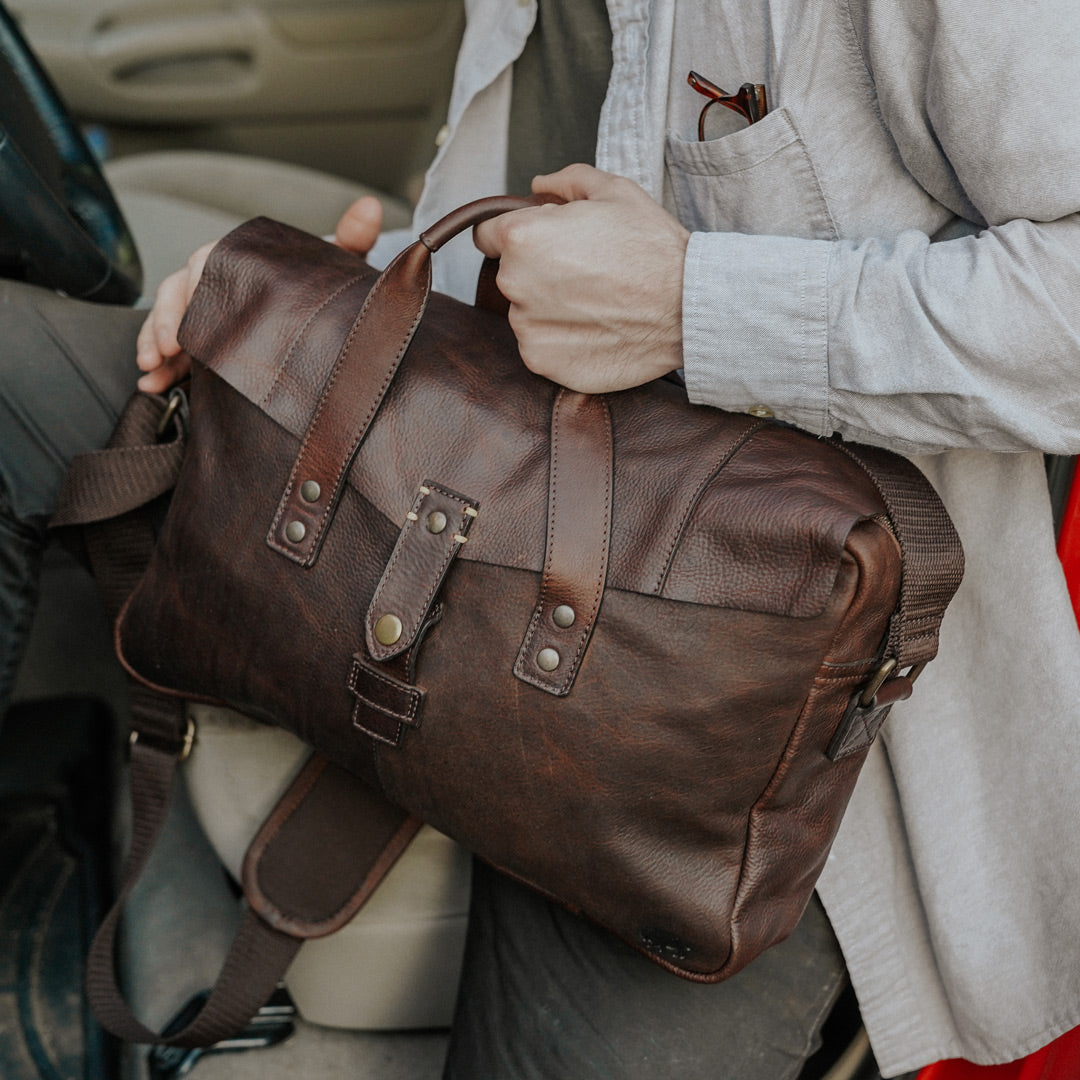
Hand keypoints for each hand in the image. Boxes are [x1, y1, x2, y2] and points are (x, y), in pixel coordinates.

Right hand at [135, 195, 384, 392]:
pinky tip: (151, 386)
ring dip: (154, 343)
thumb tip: (370, 208)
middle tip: (169, 349)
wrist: (327, 321)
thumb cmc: (325, 291)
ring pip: (168, 322)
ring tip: (152, 369)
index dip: (198, 285)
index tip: (196, 310)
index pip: (208, 261)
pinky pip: (171, 353)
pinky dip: (159, 369)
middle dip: (167, 321)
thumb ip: (351, 240)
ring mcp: (207, 314)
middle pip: (178, 292)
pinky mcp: (204, 344)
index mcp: (242, 258)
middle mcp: (218, 281)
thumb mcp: (339, 269)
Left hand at [472, 164, 688, 393]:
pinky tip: (594, 328)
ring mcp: (525, 326)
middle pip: (509, 274)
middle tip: (584, 271)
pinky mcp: (540, 361)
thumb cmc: (652, 249)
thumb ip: (565, 182)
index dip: (514, 234)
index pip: (487, 234)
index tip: (542, 243)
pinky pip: (539, 344)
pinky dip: (560, 339)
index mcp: (521, 236)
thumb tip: (538, 185)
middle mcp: (514, 283)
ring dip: (548, 307)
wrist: (686, 309)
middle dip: (536, 270)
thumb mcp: (614, 191)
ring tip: (595, 302)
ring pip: (525, 311)